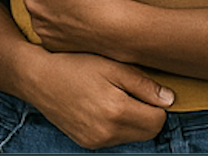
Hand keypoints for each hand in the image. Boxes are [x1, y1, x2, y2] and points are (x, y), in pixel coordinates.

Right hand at [26, 49, 171, 148]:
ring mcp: (96, 140)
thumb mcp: (111, 65)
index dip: (157, 103)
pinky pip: (115, 139)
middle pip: (148, 132)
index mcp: (117, 110)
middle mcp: (108, 131)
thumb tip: (169, 100)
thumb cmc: (75, 65)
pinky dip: (116, 126)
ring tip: (115, 97)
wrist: (38, 78)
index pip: (158, 119)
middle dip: (147, 114)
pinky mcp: (87, 143)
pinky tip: (102, 106)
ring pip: (132, 136)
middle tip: (132, 92)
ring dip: (132, 120)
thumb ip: (143, 84)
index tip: (145, 89)